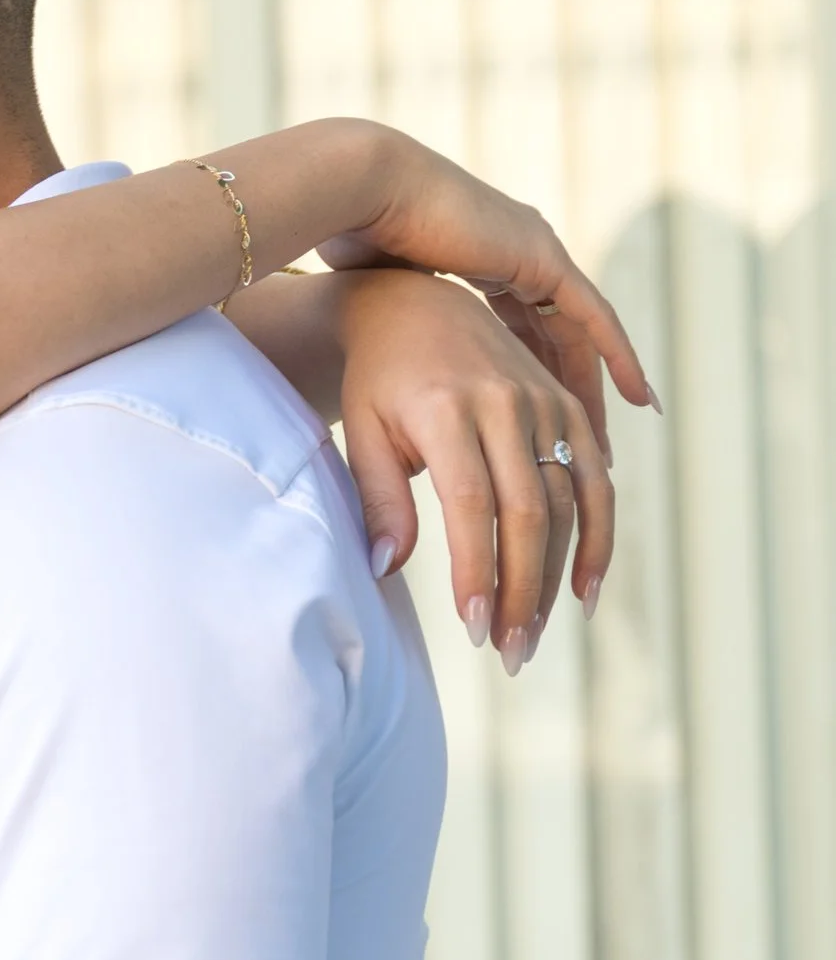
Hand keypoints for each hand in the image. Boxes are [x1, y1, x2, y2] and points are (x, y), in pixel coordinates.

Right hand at [317, 132, 655, 433]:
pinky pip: (593, 319)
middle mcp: (520, 257)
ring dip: (595, 393)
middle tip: (583, 460)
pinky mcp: (543, 258)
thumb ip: (394, 328)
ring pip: (580, 338)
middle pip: (557, 344)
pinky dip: (619, 357)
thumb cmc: (356, 240)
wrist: (366, 197)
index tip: (536, 442)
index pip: (521, 336)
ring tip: (605, 451)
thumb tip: (369, 371)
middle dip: (570, 404)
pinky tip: (639, 399)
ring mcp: (536, 254)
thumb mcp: (384, 297)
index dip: (531, 386)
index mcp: (483, 262)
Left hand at [333, 271, 611, 661]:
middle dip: (521, 589)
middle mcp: (505, 403)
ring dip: (560, 575)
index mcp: (447, 409)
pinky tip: (583, 589)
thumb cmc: (378, 381)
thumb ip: (378, 498)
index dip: (477, 569)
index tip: (472, 626)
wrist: (415, 307)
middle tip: (508, 652)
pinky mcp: (567, 406)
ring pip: (569, 501)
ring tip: (536, 633)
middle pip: (528, 511)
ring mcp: (544, 402)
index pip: (471, 504)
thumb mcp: (362, 431)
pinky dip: (597, 534)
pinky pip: (595, 478)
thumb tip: (384, 567)